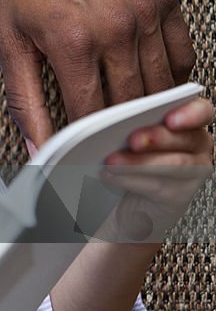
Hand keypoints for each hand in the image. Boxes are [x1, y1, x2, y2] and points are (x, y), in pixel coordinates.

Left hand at [0, 0, 195, 151]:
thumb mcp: (8, 37)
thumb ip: (23, 97)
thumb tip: (37, 145)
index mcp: (72, 42)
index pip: (90, 116)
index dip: (87, 143)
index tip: (80, 157)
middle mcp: (116, 29)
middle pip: (129, 106)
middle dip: (118, 134)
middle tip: (107, 149)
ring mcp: (147, 12)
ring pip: (160, 85)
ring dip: (146, 110)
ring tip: (129, 127)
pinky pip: (181, 54)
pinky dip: (170, 79)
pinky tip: (152, 89)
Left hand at [98, 97, 213, 239]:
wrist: (124, 198)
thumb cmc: (126, 157)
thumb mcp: (126, 135)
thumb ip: (127, 124)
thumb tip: (108, 120)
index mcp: (187, 123)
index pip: (202, 112)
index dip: (191, 113)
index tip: (170, 119)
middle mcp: (196, 148)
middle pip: (187, 139)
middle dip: (158, 138)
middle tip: (132, 141)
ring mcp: (193, 174)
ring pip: (175, 165)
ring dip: (140, 163)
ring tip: (111, 162)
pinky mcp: (179, 197)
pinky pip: (159, 188)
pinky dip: (131, 181)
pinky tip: (110, 176)